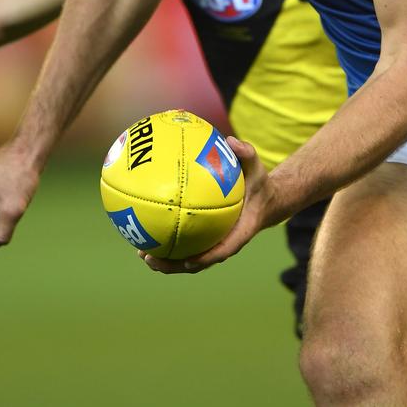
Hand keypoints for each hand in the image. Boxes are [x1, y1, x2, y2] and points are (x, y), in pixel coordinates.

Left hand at [139, 137, 274, 274]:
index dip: (204, 259)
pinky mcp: (207, 238)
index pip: (222, 251)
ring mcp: (214, 243)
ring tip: (140, 254)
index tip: (186, 262)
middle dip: (172, 266)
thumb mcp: (257, 168)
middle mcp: (224, 242)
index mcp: (240, 232)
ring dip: (165, 261)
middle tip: (150, 259)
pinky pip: (186, 244)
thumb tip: (230, 140)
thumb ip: (247, 154)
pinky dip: (168, 244)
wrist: (266, 200)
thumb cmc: (259, 184)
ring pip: (187, 259)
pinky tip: (148, 231)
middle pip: (197, 263)